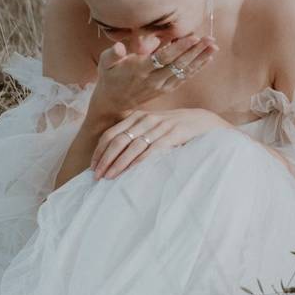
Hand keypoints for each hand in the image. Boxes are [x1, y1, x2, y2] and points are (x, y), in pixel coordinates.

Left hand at [89, 108, 230, 179]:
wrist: (202, 121)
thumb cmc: (173, 127)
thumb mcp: (151, 125)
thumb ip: (135, 133)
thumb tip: (113, 153)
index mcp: (137, 117)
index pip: (110, 134)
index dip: (99, 151)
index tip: (92, 167)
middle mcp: (145, 120)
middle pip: (117, 140)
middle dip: (105, 159)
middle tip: (96, 176)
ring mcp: (159, 127)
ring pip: (132, 146)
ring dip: (118, 163)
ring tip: (109, 177)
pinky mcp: (172, 134)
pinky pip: (152, 149)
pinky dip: (139, 160)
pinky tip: (130, 171)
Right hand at [90, 34, 218, 116]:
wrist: (113, 102)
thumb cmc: (109, 76)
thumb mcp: (105, 63)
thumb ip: (112, 54)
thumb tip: (119, 47)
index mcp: (139, 70)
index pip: (163, 58)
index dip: (179, 48)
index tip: (193, 37)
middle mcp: (153, 79)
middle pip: (178, 65)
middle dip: (196, 51)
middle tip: (210, 38)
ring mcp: (161, 86)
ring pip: (184, 72)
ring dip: (200, 59)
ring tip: (214, 46)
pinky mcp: (166, 89)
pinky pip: (184, 78)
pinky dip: (197, 68)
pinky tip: (208, 58)